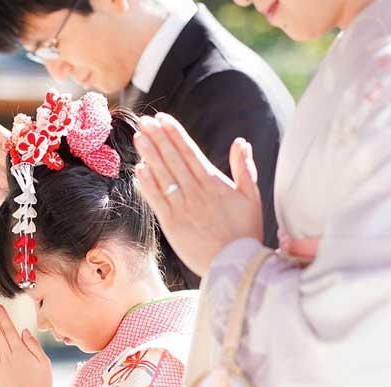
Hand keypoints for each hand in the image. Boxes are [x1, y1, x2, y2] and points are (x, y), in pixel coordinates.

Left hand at [133, 113, 263, 275]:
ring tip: (138, 137)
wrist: (235, 264)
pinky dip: (147, 184)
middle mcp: (195, 192)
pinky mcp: (171, 224)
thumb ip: (244, 168)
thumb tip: (241, 142)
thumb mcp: (252, 197)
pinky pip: (156, 200)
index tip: (163, 118)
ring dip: (149, 155)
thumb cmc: (245, 231)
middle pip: (172, 159)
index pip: (190, 152)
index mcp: (214, 183)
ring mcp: (181, 208)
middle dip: (157, 138)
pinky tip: (138, 169)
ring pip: (162, 176)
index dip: (175, 134)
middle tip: (144, 121)